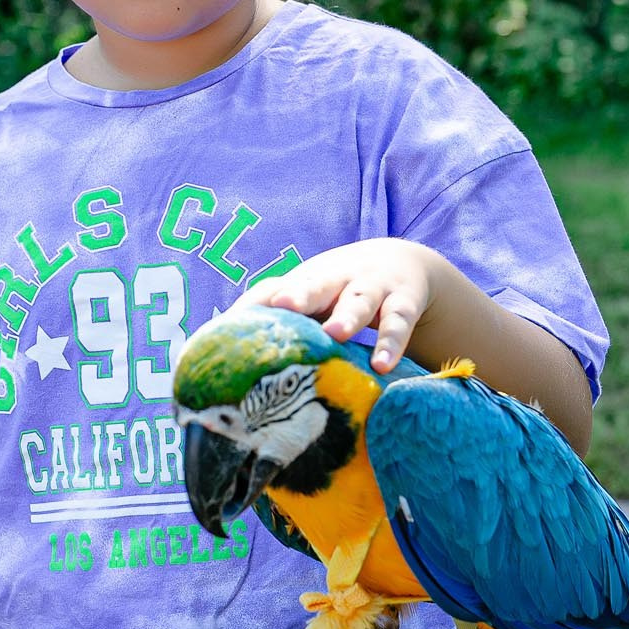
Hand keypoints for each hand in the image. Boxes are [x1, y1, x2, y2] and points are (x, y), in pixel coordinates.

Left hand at [240, 239, 436, 373]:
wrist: (402, 262)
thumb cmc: (338, 294)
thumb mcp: (311, 303)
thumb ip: (279, 329)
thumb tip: (225, 365)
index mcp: (304, 282)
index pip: (271, 292)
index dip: (252, 307)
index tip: (229, 328)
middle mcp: (335, 280)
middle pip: (314, 283)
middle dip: (298, 295)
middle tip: (282, 306)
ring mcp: (371, 287)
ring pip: (358, 300)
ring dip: (347, 316)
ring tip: (336, 333)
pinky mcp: (403, 301)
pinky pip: (397, 323)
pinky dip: (391, 343)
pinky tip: (383, 366)